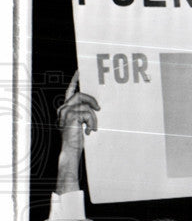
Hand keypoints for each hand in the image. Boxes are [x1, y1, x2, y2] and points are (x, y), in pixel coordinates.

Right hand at [55, 72, 100, 192]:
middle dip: (91, 100)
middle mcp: (63, 108)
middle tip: (99, 109)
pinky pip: (88, 114)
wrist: (71, 149)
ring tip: (91, 128)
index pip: (70, 91)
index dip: (75, 80)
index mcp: (66, 108)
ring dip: (93, 117)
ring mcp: (65, 111)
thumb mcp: (81, 123)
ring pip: (86, 106)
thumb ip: (84, 113)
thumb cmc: (77, 137)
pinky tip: (88, 131)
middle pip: (80, 95)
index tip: (80, 71)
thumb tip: (96, 107)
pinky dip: (91, 123)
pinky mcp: (70, 116)